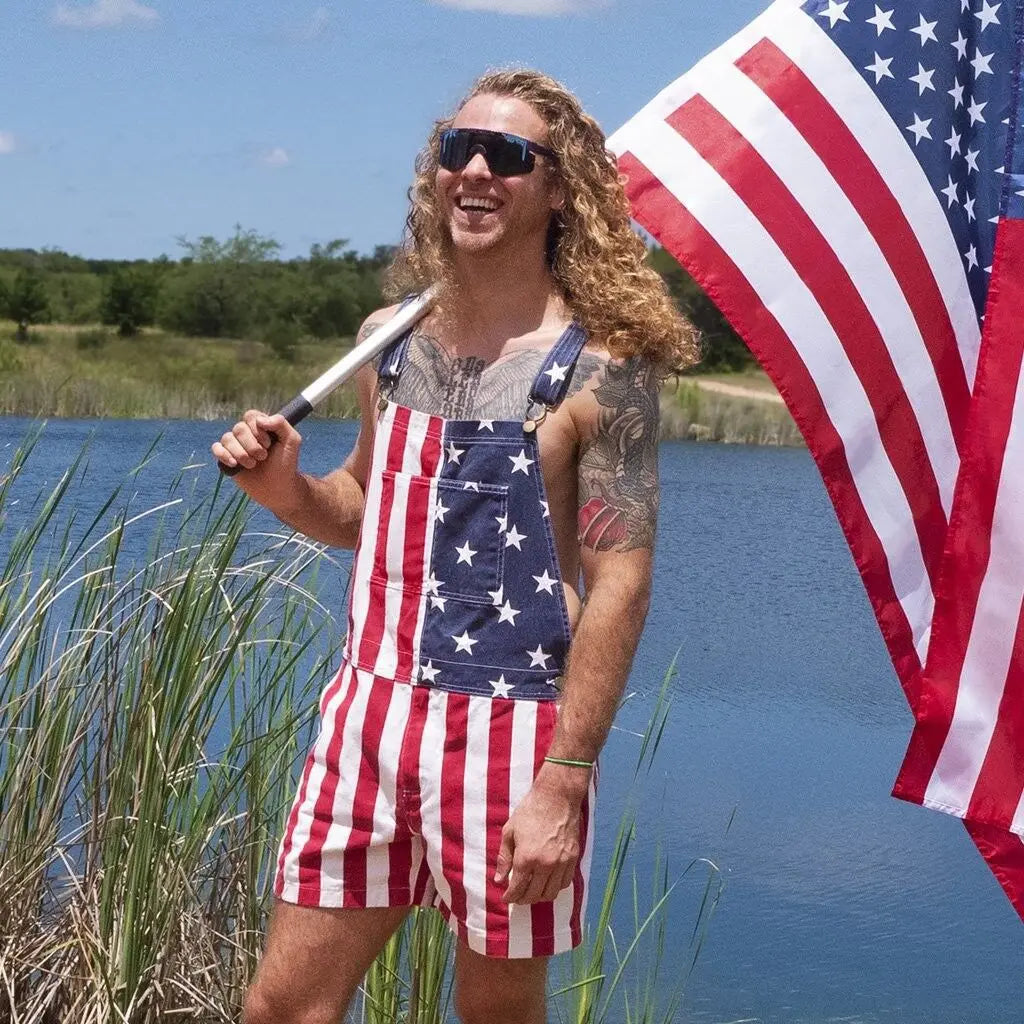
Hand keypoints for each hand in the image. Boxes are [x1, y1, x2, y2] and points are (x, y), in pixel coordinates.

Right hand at [211, 410, 303, 510]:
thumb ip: (280, 423)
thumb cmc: (286, 464)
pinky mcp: (226, 457)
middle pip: (239, 428)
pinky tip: (234, 464)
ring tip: (253, 465)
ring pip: (227, 438)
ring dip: (241, 454)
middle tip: (263, 457)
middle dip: (252, 445)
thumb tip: (259, 420)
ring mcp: (235, 445)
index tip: (269, 444)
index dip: (258, 430)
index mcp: (261, 426)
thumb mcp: (291, 440)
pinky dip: (223, 455)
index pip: (251, 416)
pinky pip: (216, 448)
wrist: (278, 487)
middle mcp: (246, 433)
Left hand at [495, 775, 582, 904]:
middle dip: (523, 899)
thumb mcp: (510, 831)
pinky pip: (564, 883)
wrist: (557, 797)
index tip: (506, 898)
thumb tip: (499, 880)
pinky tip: (548, 882)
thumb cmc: (530, 811)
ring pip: (551, 893)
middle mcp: (545, 864)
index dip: (510, 897)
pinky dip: (555, 887)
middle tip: (518, 896)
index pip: (517, 888)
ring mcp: (561, 862)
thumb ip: (504, 858)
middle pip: (534, 895)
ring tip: (532, 892)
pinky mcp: (573, 858)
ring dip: (540, 896)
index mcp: (526, 857)